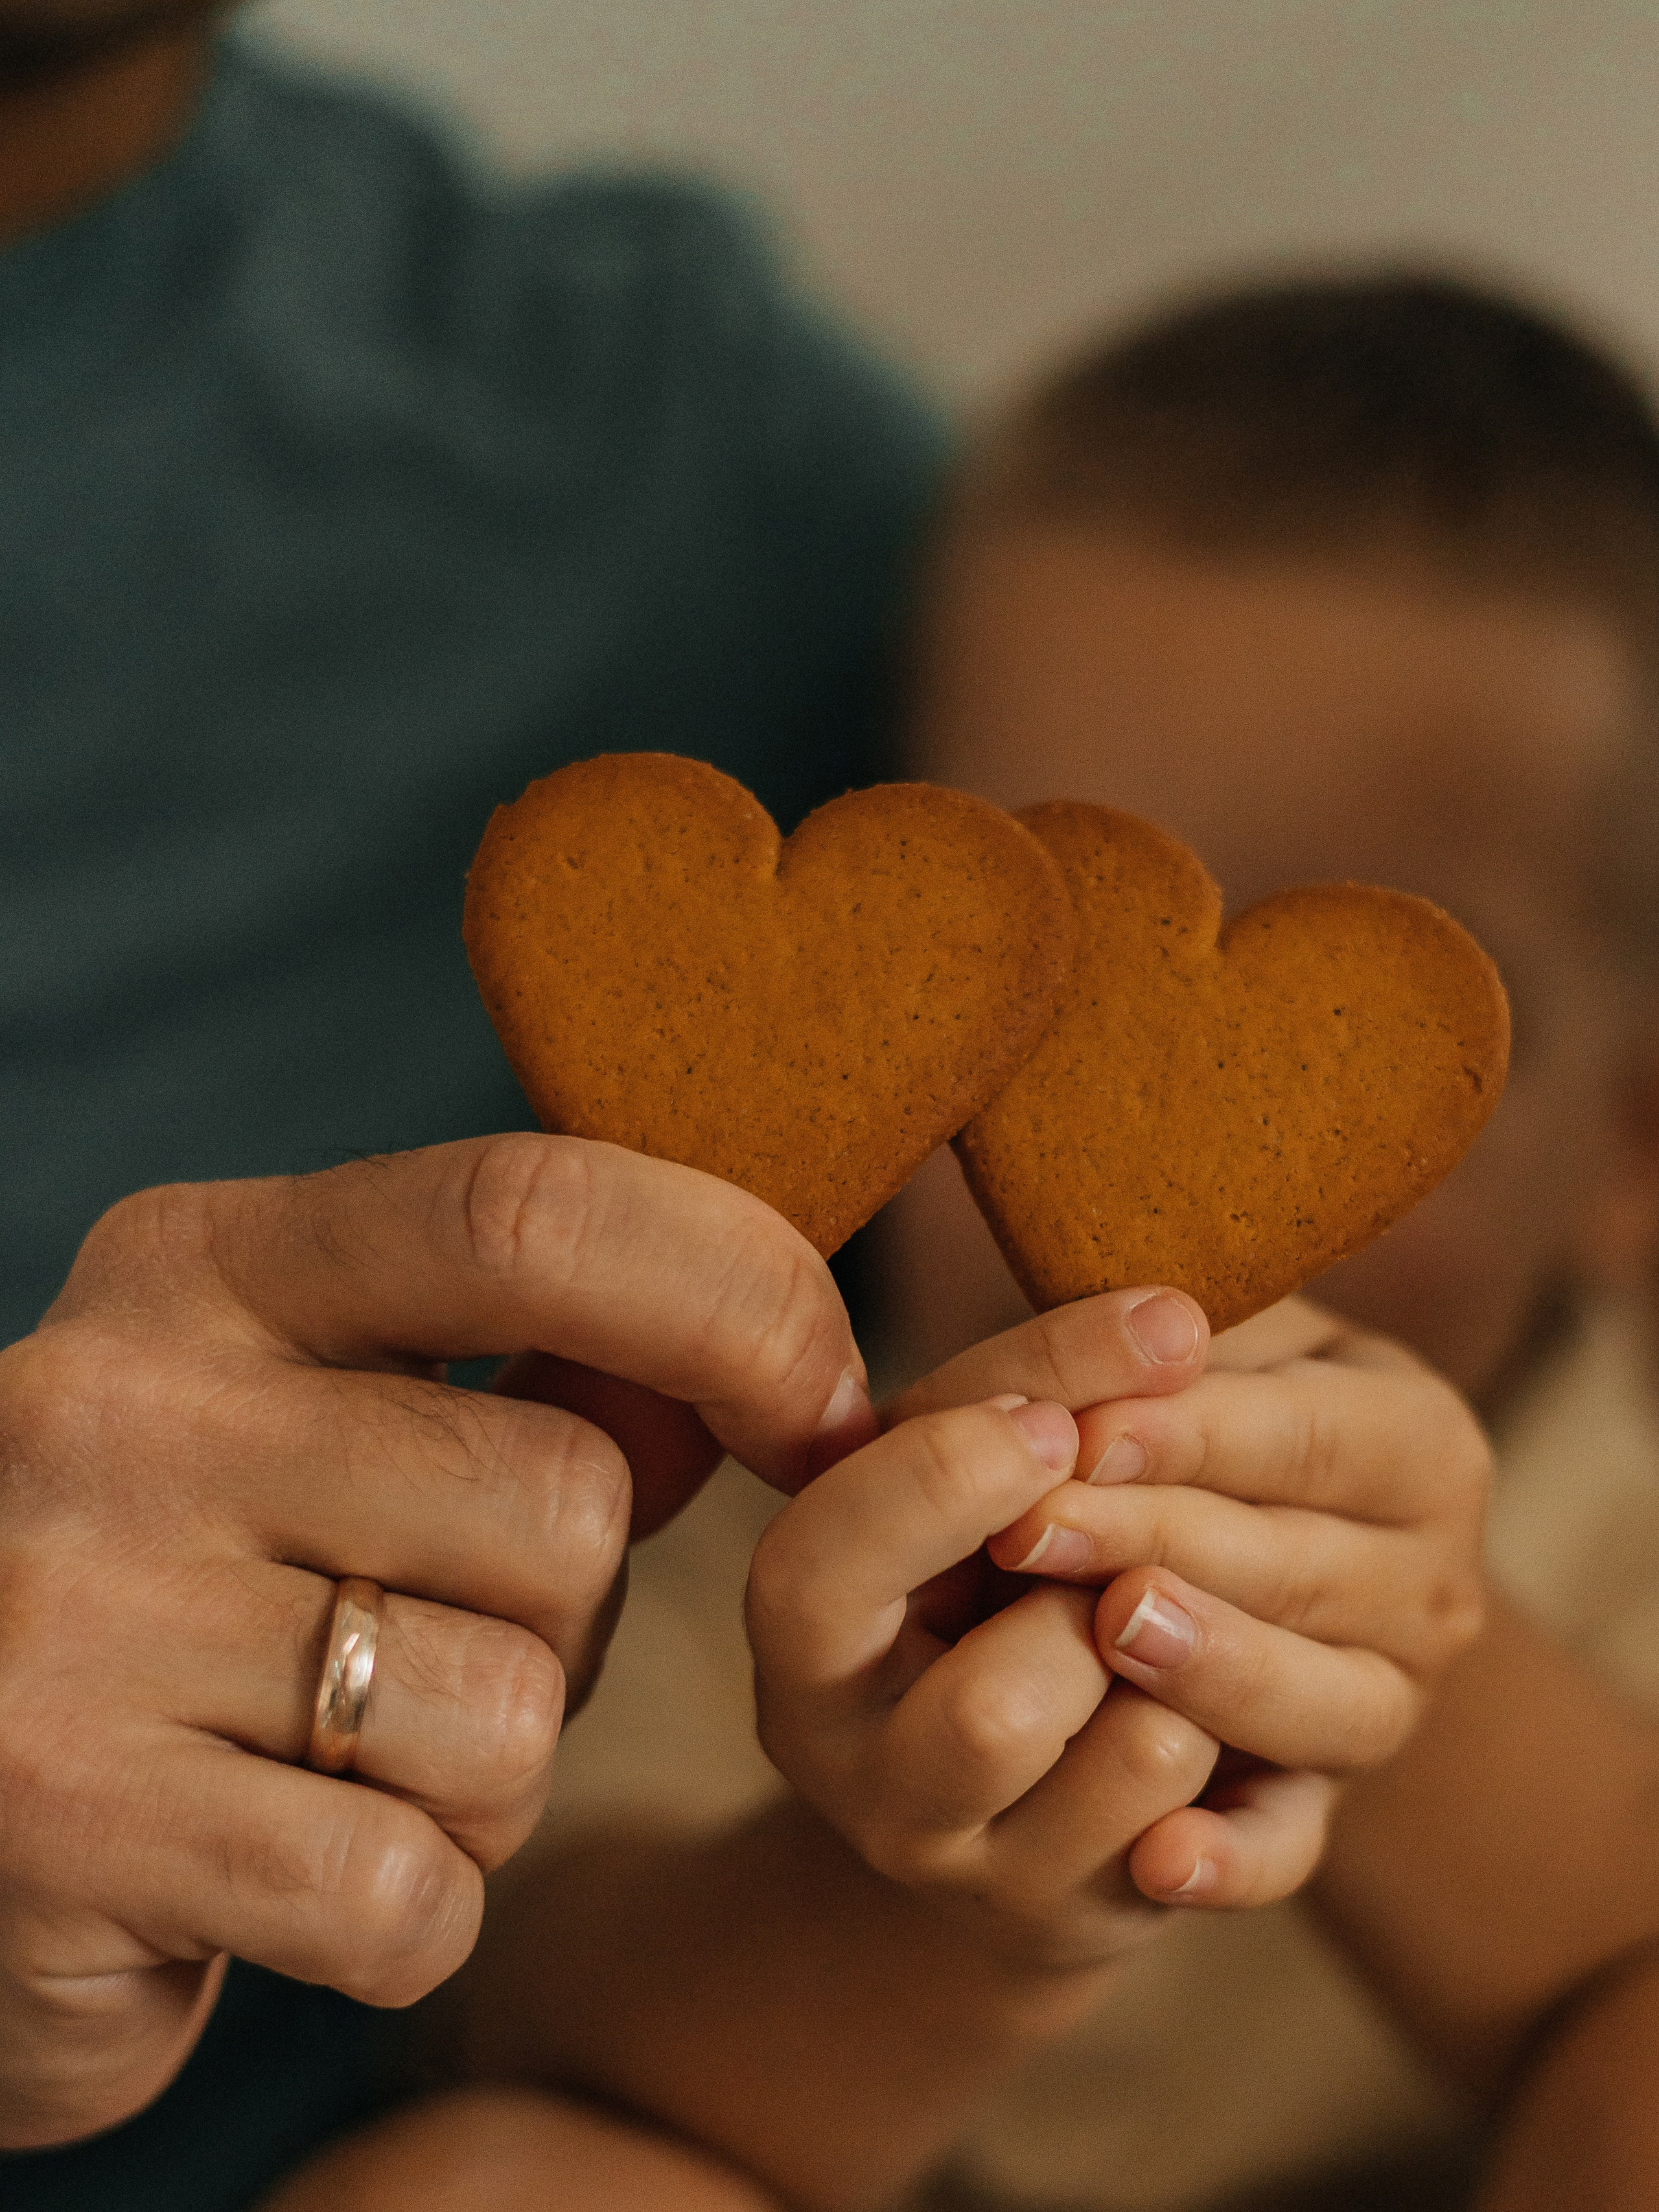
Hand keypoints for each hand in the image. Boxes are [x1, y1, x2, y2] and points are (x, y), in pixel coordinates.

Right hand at [0, 1134, 873, 2148]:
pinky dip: (411, 1909)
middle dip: (578, 1611)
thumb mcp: (334, 1418)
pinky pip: (414, 1888)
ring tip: (347, 1758)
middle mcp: (119, 1404)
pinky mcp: (68, 1821)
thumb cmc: (204, 1586)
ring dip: (496, 1776)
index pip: (534, 1210)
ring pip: (515, 1707)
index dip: (737, 1299)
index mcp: (203, 1263)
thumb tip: (783, 1371)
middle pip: (564, 1499)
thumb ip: (543, 1378)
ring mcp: (75, 1611)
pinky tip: (291, 1872)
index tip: (819, 1408)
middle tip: (446, 1646)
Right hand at [748, 1290, 1487, 1961]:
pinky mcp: (1093, 1919)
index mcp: (803, 1637)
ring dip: (1188, 1662)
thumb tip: (1173, 1323)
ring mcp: (982, 1870)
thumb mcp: (967, 1464)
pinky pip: (1213, 1843)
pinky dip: (1234, 1765)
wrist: (1011, 1761)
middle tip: (1120, 1534)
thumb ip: (1020, 1392)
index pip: (824, 1565)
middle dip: (1095, 1604)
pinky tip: (1215, 1722)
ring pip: (1137, 1759)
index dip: (945, 1482)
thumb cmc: (988, 1550)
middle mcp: (866, 1777)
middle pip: (990, 1713)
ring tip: (1169, 1612)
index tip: (1054, 1422)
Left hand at [968, 1295, 1490, 1903]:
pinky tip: (1156, 1861)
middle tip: (1030, 1530)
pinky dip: (1229, 1861)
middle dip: (1154, 1541)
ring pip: (1313, 1706)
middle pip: (1294, 1568)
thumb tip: (1158, 1330)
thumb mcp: (1183, 1357)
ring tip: (1108, 1634)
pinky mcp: (1318, 1809)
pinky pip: (1289, 1848)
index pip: (1306, 1438)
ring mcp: (1390, 1707)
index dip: (1186, 1437)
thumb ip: (1157, 1350)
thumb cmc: (1177, 1418)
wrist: (1199, 1540)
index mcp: (1421, 1444)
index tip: (1078, 1433)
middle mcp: (1434, 1587)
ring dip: (1206, 1672)